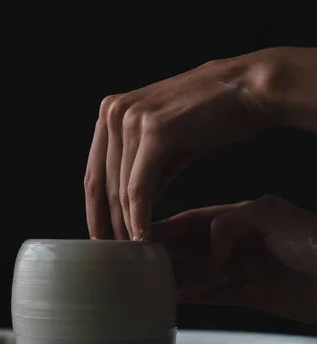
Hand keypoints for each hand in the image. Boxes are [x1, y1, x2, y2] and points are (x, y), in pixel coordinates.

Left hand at [84, 48, 277, 239]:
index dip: (95, 211)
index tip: (102, 238)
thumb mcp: (168, 146)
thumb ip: (144, 173)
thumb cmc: (213, 116)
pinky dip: (140, 217)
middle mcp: (113, 112)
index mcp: (110, 113)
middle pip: (100, 183)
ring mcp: (130, 119)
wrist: (250, 89)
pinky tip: (144, 237)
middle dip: (106, 223)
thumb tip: (132, 209)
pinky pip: (139, 187)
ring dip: (125, 225)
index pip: (94, 173)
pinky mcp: (153, 131)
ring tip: (134, 250)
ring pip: (119, 189)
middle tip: (115, 253)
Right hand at [152, 195, 316, 323]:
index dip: (169, 227)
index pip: (195, 221)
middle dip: (167, 253)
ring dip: (177, 276)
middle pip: (194, 248)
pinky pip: (216, 295)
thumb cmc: (314, 241)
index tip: (145, 234)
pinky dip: (196, 296)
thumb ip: (229, 224)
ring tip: (151, 281)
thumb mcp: (269, 214)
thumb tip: (209, 252)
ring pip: (201, 273)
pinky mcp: (251, 295)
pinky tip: (177, 296)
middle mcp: (239, 244)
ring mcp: (244, 270)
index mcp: (242, 218)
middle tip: (140, 262)